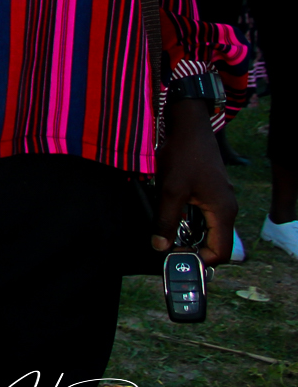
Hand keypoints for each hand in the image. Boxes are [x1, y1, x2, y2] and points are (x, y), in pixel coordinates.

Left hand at [151, 98, 237, 265]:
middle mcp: (225, 208)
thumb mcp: (170, 191)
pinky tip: (169, 212)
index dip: (201, 261)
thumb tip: (161, 247)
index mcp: (223, 212)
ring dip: (187, 232)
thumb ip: (167, 221)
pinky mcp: (209, 191)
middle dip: (192, 248)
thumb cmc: (184, 156)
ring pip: (206, 227)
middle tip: (167, 247)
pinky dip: (187, 218)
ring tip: (165, 230)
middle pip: (213, 241)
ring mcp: (219, 199)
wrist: (188, 126)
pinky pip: (201, 214)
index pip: (221, 252)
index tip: (178, 260)